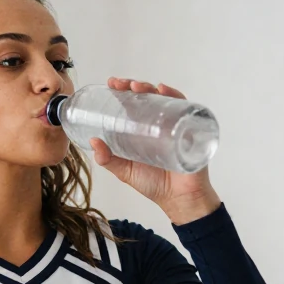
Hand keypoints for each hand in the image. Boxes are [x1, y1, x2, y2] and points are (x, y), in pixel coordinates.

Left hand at [90, 77, 221, 224]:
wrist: (179, 199)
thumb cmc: (154, 184)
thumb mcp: (124, 171)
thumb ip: (108, 159)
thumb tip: (93, 142)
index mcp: (142, 130)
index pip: (133, 104)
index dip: (123, 91)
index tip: (111, 84)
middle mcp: (159, 124)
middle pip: (148, 97)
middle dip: (134, 86)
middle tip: (121, 84)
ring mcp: (175, 124)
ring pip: (164, 98)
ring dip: (151, 88)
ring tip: (137, 87)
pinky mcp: (190, 129)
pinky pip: (186, 107)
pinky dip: (175, 96)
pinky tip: (163, 91)